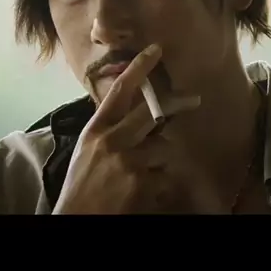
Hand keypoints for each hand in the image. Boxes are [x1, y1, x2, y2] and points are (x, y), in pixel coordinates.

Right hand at [52, 44, 200, 213]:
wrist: (77, 219)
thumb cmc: (80, 187)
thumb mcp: (87, 151)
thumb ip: (109, 131)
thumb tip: (135, 115)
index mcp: (96, 131)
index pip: (119, 92)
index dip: (138, 69)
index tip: (155, 51)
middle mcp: (113, 141)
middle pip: (152, 113)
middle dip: (176, 104)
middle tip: (194, 99)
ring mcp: (129, 162)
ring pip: (164, 148)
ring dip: (160, 161)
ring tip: (142, 177)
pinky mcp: (143, 184)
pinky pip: (165, 177)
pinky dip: (160, 186)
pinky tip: (144, 195)